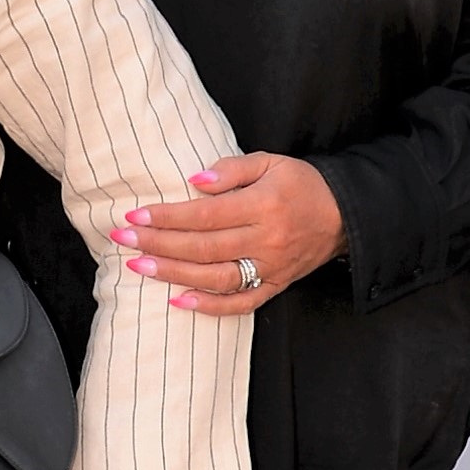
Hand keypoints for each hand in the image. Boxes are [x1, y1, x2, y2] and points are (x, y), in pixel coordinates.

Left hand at [112, 151, 345, 313]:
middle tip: (123, 240)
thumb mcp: (271, 162)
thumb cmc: (302, 184)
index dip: (168, 217)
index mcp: (264, 205)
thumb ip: (232, 168)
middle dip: (159, 244)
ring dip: (174, 275)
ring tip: (139, 267)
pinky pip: (242, 304)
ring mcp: (271, 268)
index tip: (135, 216)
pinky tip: (179, 301)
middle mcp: (267, 240)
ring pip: (216, 278)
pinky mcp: (277, 286)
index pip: (206, 214)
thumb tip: (194, 181)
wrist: (345, 214)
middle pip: (204, 247)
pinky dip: (210, 307)